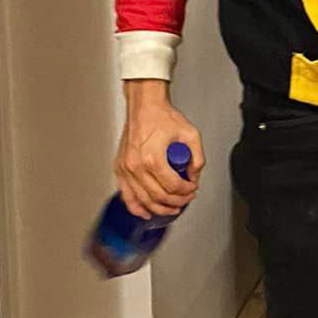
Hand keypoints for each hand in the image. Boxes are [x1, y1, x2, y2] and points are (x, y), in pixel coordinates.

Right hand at [115, 80, 204, 219]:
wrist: (144, 106)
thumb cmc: (162, 116)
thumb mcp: (190, 134)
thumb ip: (197, 158)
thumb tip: (194, 176)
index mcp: (153, 158)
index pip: (173, 186)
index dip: (187, 191)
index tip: (192, 188)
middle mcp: (136, 166)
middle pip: (158, 196)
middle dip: (177, 202)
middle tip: (186, 198)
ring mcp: (126, 169)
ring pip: (143, 200)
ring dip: (160, 208)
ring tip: (172, 208)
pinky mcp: (120, 169)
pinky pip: (126, 195)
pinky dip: (136, 207)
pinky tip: (147, 212)